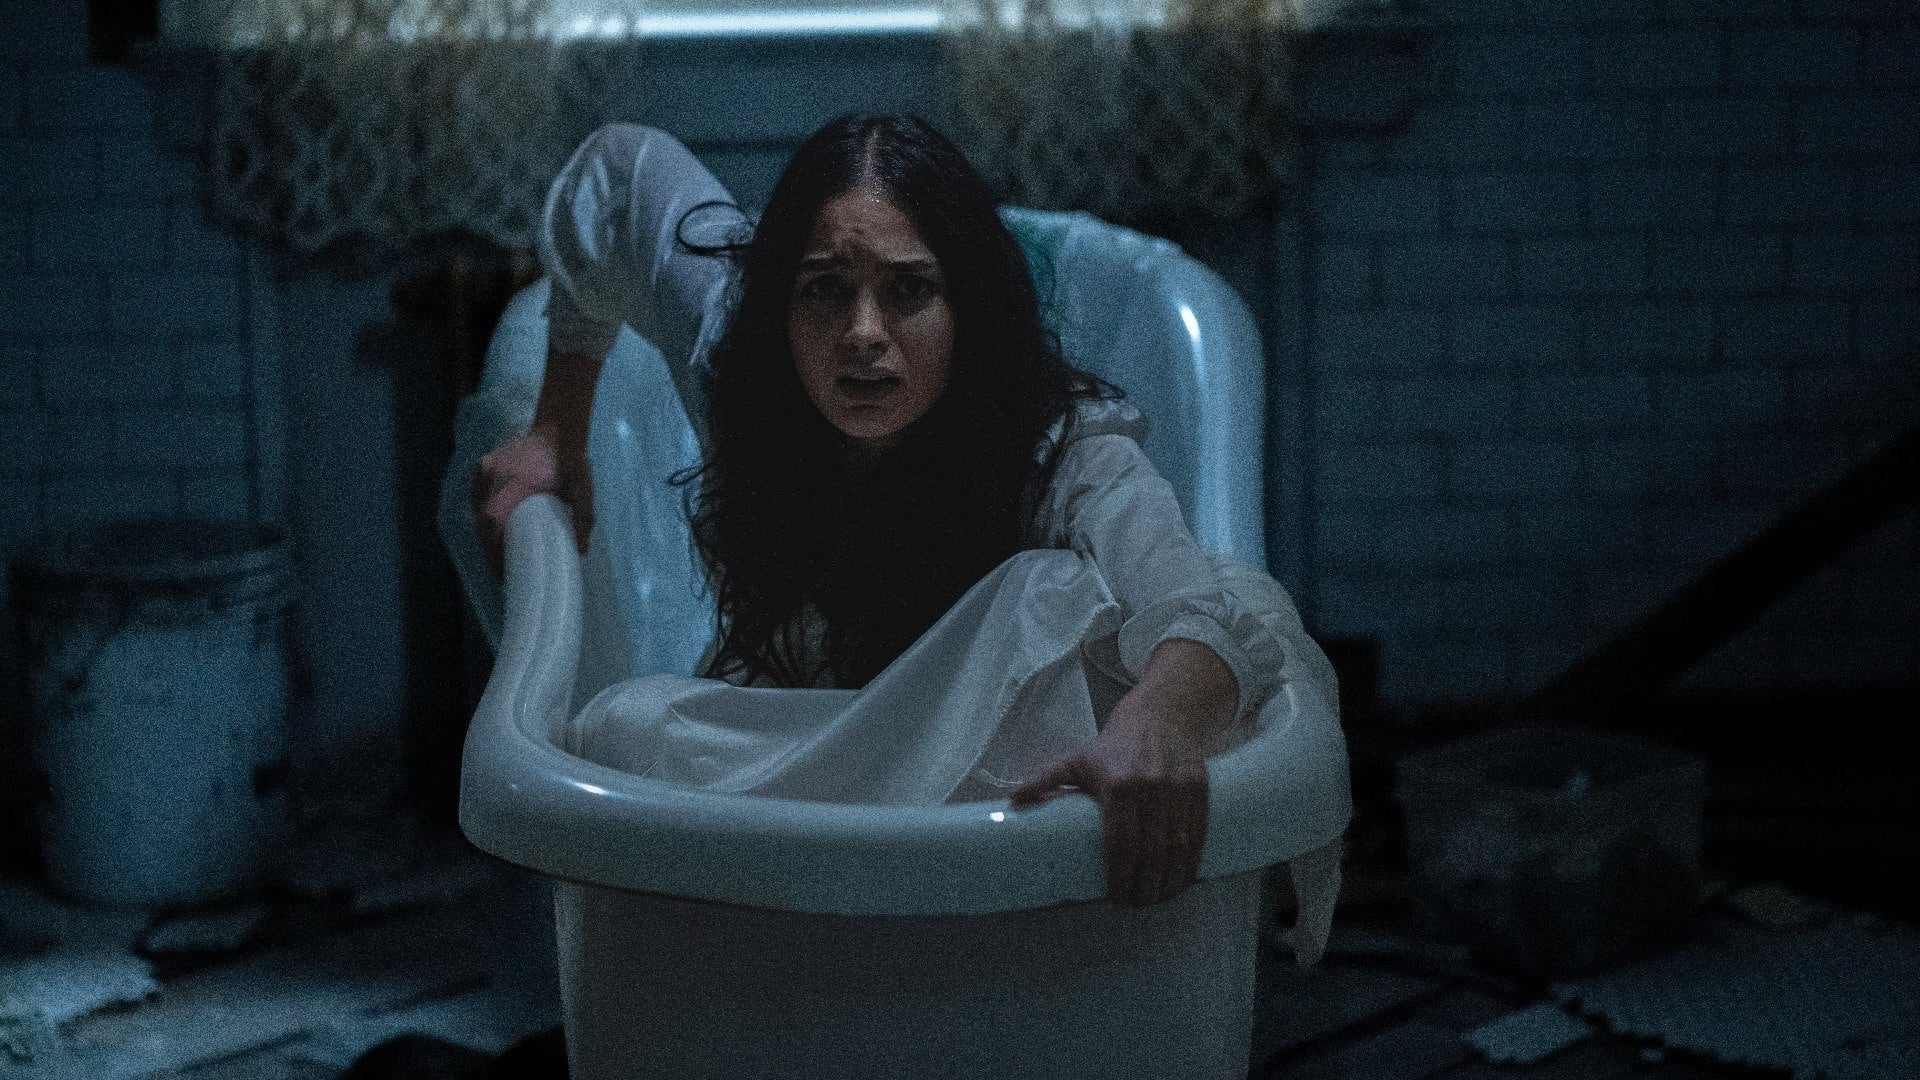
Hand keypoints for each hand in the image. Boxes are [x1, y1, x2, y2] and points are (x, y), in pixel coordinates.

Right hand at [472, 427, 594, 574]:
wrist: (558, 424)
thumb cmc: (570, 458)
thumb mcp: (581, 489)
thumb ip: (582, 518)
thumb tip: (581, 550)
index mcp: (509, 491)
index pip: (492, 532)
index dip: (494, 557)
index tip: (503, 575)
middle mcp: (490, 482)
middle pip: (481, 524)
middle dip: (490, 548)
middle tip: (502, 568)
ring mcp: (485, 472)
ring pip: (477, 510)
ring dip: (485, 531)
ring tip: (498, 551)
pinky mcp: (486, 465)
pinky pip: (479, 495)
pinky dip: (484, 512)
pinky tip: (495, 525)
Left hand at [1007, 695, 1209, 907]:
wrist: (1160, 716)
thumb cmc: (1113, 746)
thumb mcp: (1076, 760)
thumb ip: (1045, 781)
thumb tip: (1012, 801)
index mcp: (1118, 784)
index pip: (1121, 840)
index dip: (1120, 874)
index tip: (1116, 898)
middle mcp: (1151, 787)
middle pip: (1151, 849)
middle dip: (1145, 885)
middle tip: (1137, 905)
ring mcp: (1179, 789)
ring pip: (1178, 845)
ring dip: (1170, 880)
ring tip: (1158, 900)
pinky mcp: (1200, 790)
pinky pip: (1199, 833)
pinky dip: (1192, 862)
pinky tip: (1182, 881)